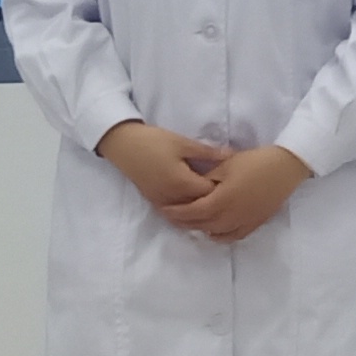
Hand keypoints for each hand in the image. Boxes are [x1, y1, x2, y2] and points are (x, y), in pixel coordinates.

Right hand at [98, 120, 226, 211]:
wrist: (124, 145)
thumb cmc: (154, 141)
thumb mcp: (183, 143)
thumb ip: (208, 153)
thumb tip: (232, 156)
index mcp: (182, 183)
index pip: (210, 194)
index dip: (222, 189)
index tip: (232, 182)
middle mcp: (172, 198)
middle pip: (200, 208)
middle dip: (213, 201)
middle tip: (226, 192)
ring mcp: (162, 202)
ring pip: (187, 214)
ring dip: (199, 209)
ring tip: (211, 199)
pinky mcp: (154, 202)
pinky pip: (174, 213)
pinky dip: (185, 211)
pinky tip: (194, 204)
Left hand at [166, 143, 311, 242]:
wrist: (285, 167)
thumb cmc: (255, 161)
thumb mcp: (226, 164)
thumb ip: (207, 178)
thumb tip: (193, 186)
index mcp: (222, 200)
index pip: (193, 211)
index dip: (177, 212)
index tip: (165, 209)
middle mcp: (231, 216)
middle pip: (202, 224)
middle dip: (185, 222)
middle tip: (172, 218)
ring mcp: (244, 222)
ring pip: (216, 233)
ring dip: (201, 229)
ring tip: (190, 223)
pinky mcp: (255, 223)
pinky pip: (234, 236)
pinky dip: (220, 236)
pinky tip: (214, 231)